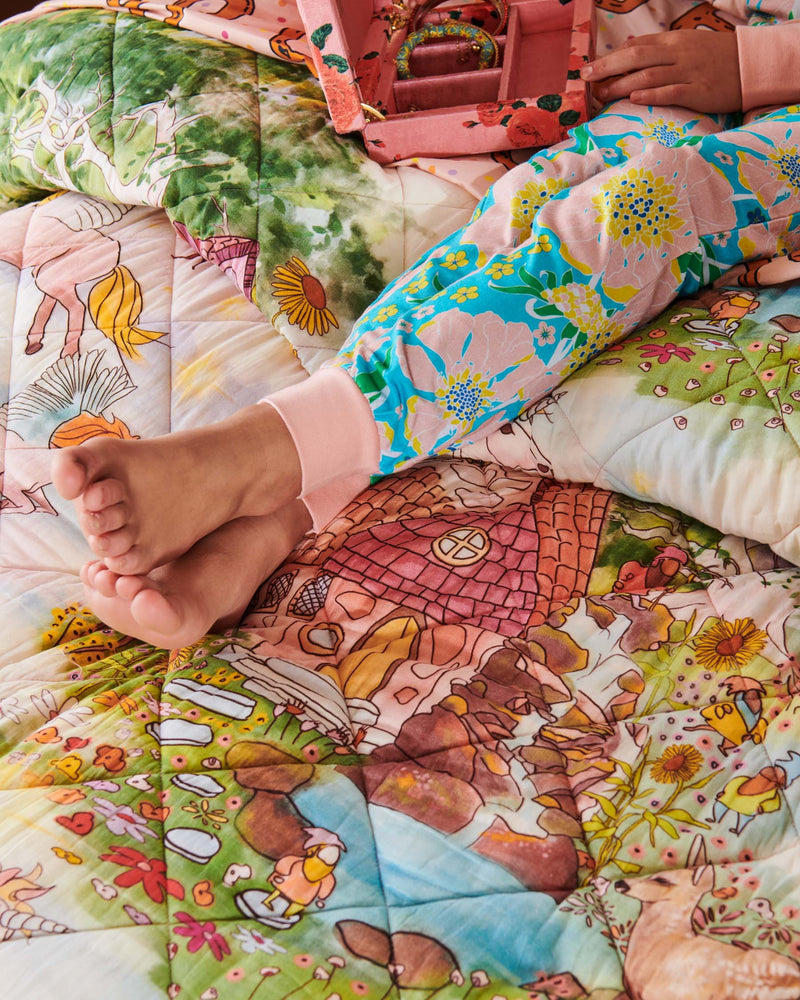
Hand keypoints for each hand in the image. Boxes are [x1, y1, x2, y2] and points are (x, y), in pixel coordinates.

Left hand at [581, 31, 741, 112]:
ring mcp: (688, 72)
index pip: (636, 46)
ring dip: (622, 84)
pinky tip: (633, 99)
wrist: (751, 65)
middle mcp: (678, 54)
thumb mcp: (686, 46)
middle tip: (586, 77)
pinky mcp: (698, 92)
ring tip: (603, 94)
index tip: (590, 69)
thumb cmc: (715, 58)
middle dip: (608, 66)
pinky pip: (670, 92)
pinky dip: (650, 95)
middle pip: (636, 56)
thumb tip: (629, 50)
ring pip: (648, 75)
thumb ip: (659, 49)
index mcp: (673, 42)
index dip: (611, 57)